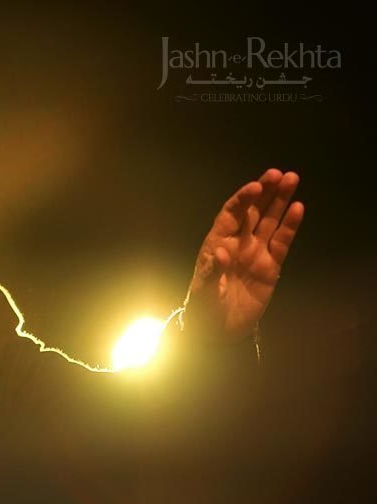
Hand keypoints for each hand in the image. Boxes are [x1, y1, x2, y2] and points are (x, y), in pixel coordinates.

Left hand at [182, 169, 303, 343]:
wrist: (219, 329)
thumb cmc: (204, 308)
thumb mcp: (204, 294)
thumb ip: (212, 274)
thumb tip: (220, 253)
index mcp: (217, 243)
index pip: (230, 215)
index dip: (242, 200)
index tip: (254, 187)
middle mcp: (238, 242)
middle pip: (252, 211)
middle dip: (264, 192)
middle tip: (277, 174)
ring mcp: (256, 251)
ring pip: (270, 221)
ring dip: (280, 200)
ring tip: (291, 179)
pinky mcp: (271, 265)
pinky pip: (282, 242)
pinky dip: (290, 226)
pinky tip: (298, 208)